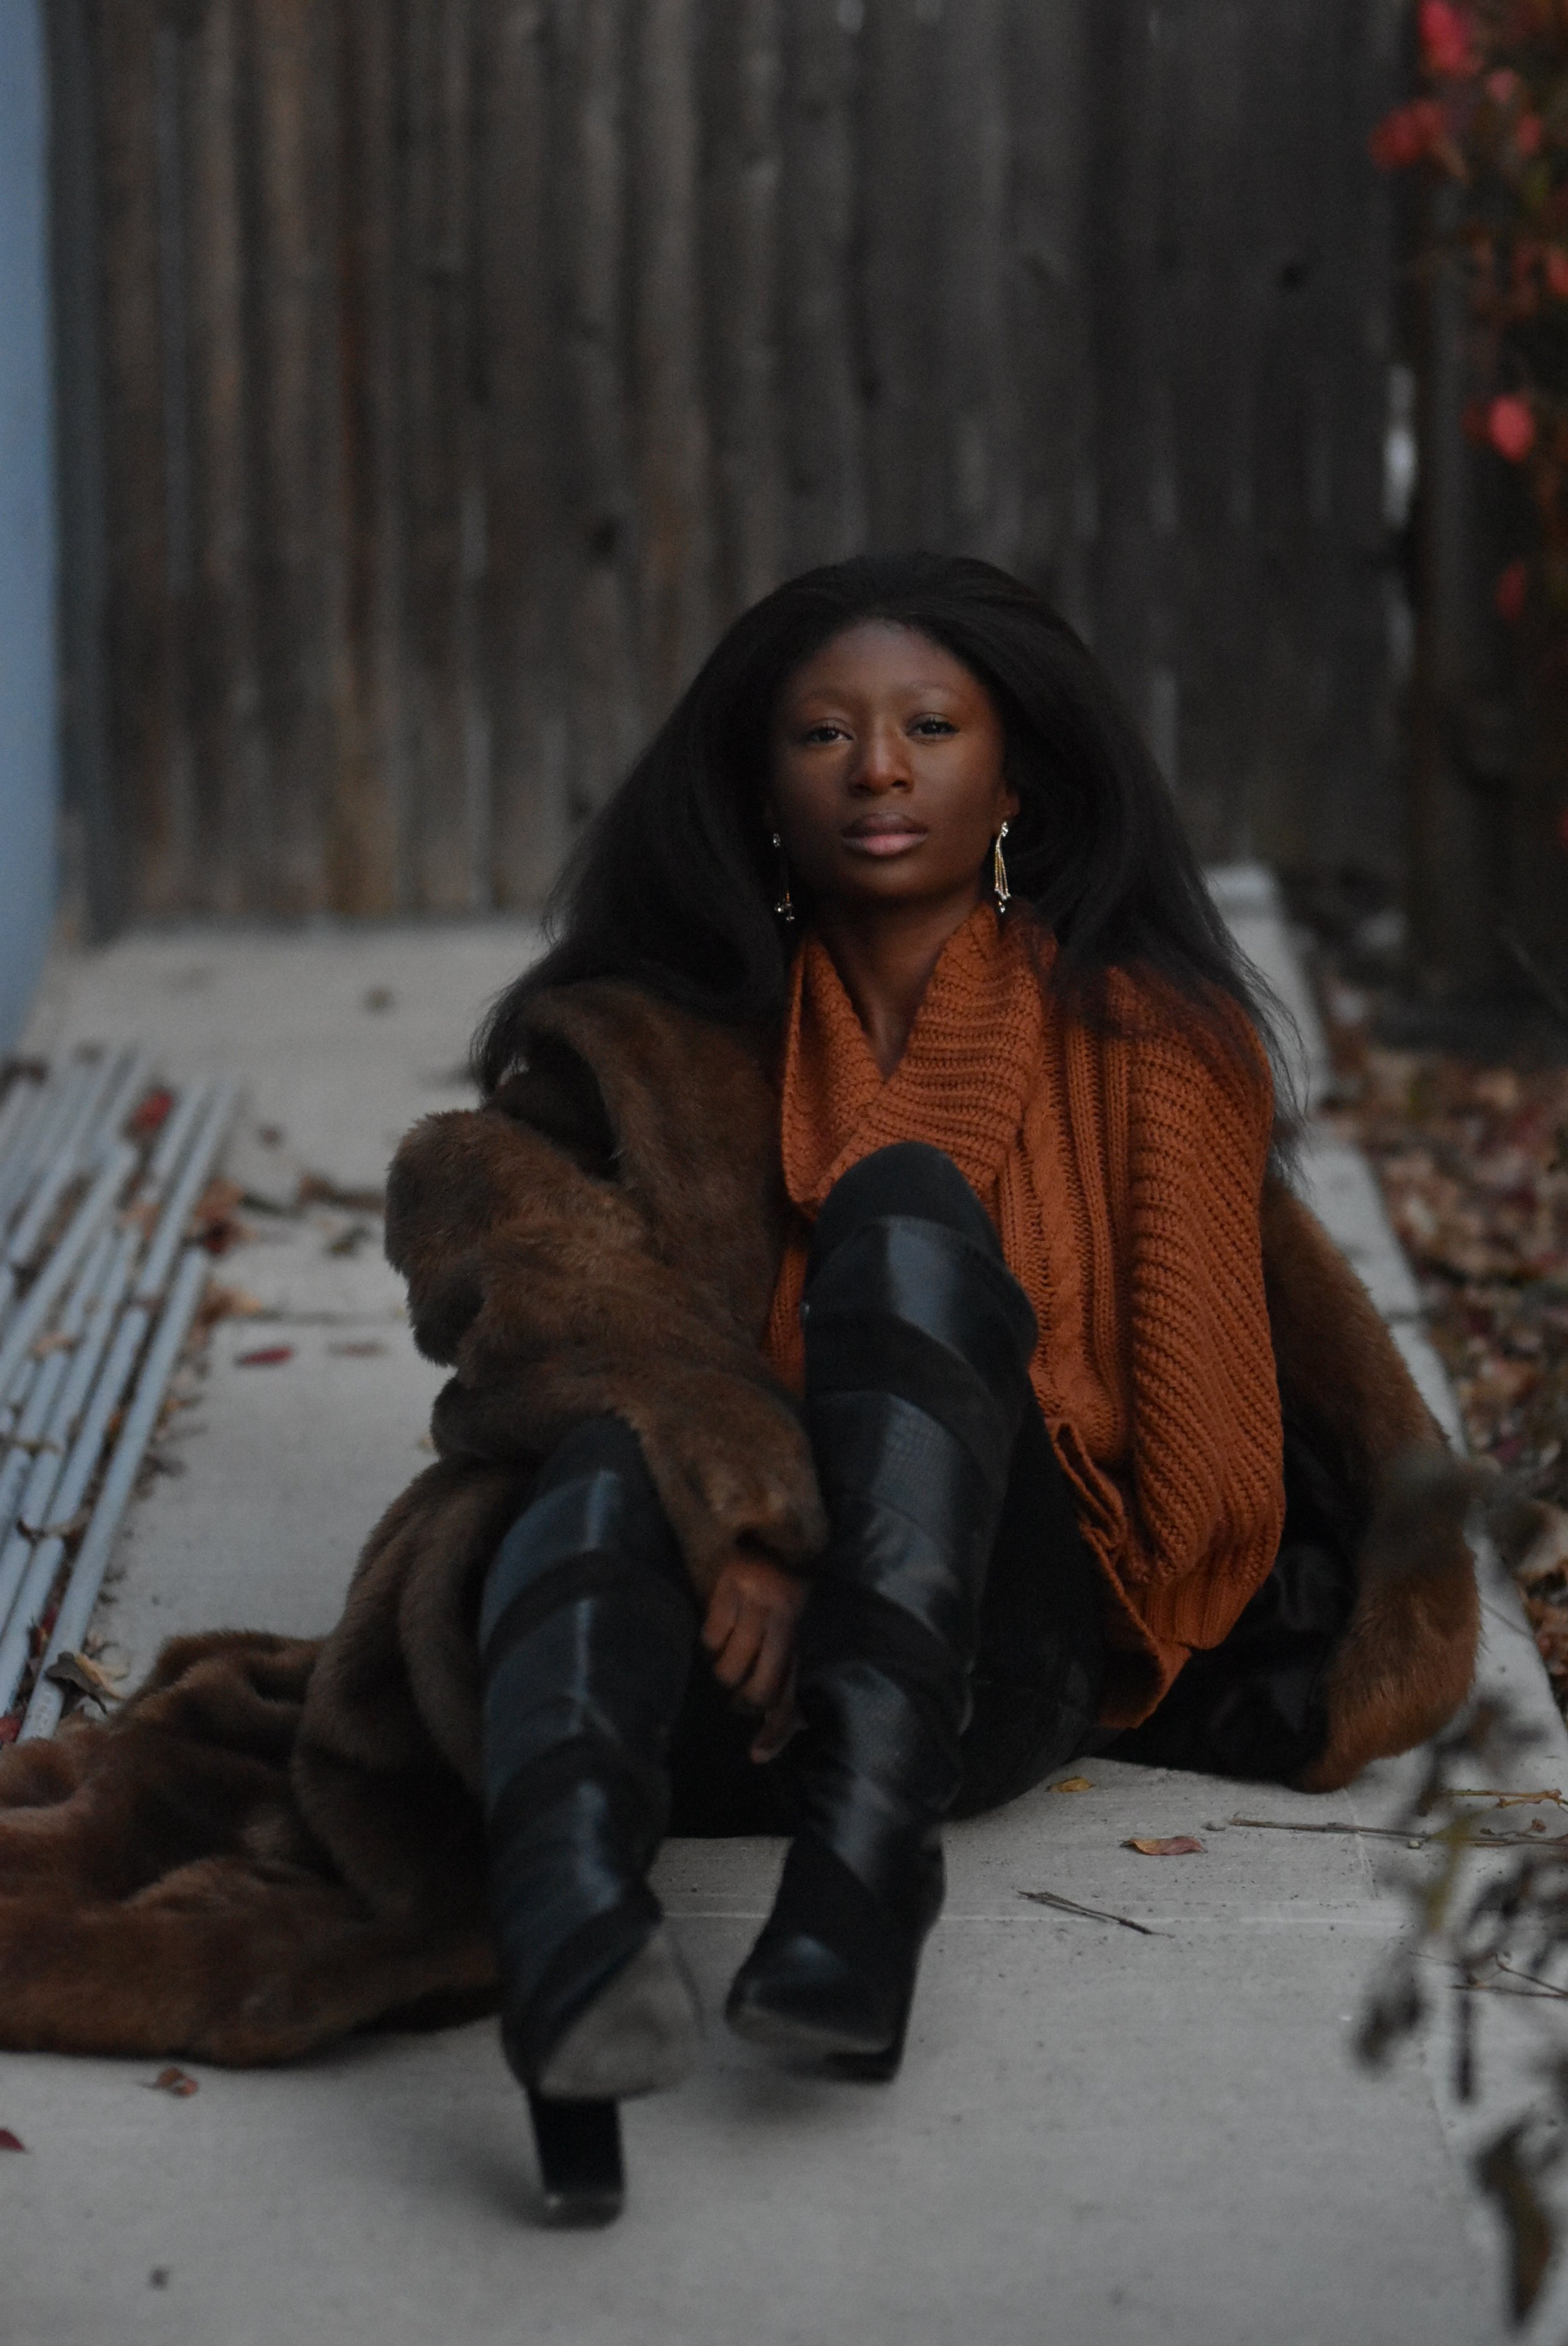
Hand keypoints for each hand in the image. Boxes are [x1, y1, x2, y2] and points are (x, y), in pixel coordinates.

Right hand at [701, 1551, 807, 1731]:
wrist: (777, 1533)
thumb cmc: (791, 1594)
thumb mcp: (799, 1634)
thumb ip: (791, 1679)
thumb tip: (786, 1732)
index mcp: (807, 1633)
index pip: (793, 1692)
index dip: (777, 1730)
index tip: (757, 1755)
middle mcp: (786, 1618)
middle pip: (759, 1689)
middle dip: (745, 1699)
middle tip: (739, 1693)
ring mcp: (757, 1601)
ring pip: (729, 1668)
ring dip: (726, 1669)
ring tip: (731, 1655)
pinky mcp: (731, 1584)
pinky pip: (711, 1637)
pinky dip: (713, 1640)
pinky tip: (723, 1625)